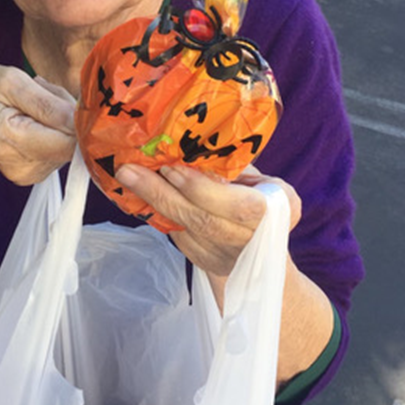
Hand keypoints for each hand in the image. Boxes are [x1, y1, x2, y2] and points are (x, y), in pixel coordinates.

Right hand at [0, 63, 76, 184]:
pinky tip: (35, 121)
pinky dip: (54, 133)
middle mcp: (20, 166)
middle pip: (71, 145)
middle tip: (43, 96)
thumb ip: (47, 103)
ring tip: (34, 107)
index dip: (77, 120)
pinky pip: (60, 152)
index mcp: (10, 140)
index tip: (62, 99)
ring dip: (60, 124)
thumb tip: (79, 120)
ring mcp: (27, 175)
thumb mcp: (12, 81)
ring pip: (69, 148)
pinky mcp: (34, 176)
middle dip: (67, 118)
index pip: (68, 142)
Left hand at [116, 163, 300, 277]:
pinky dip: (158, 214)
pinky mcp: (205, 262)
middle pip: (203, 221)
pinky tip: (140, 194)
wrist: (265, 245)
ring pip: (184, 231)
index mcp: (276, 211)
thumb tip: (192, 141)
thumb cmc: (262, 198)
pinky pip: (177, 236)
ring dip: (153, 203)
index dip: (202, 190)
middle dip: (163, 194)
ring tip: (129, 178)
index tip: (170, 169)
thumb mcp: (260, 178)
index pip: (237, 206)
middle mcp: (252, 239)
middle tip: (130, 171)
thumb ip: (232, 167)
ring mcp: (227, 256)